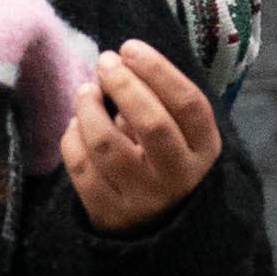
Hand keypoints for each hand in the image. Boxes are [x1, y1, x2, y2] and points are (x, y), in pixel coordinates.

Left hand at [61, 43, 220, 230]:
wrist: (156, 228)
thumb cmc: (163, 162)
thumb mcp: (179, 134)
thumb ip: (157, 100)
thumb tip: (117, 62)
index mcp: (204, 150)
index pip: (189, 104)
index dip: (158, 70)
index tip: (130, 47)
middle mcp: (178, 176)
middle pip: (152, 123)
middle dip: (123, 84)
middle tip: (105, 61)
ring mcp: (143, 197)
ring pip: (106, 144)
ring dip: (89, 107)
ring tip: (86, 90)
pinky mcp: (108, 212)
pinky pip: (80, 166)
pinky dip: (72, 137)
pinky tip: (76, 124)